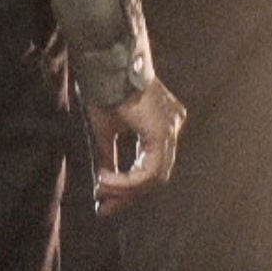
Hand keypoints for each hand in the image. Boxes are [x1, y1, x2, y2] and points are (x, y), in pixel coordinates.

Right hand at [88, 76, 185, 214]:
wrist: (105, 64)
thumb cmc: (104, 90)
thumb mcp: (105, 132)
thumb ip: (109, 158)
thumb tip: (101, 189)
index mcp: (161, 125)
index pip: (150, 165)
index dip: (128, 187)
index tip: (104, 201)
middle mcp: (172, 126)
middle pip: (154, 174)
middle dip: (127, 194)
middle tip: (102, 206)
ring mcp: (171, 129)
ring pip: (154, 177)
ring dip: (125, 189)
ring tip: (100, 189)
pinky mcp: (162, 132)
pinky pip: (150, 170)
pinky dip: (128, 180)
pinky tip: (106, 179)